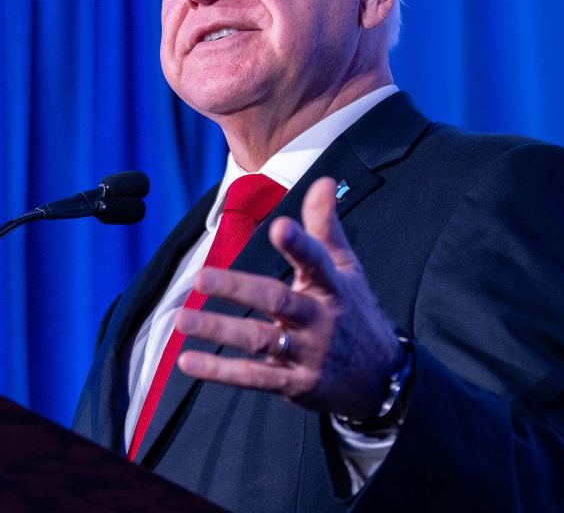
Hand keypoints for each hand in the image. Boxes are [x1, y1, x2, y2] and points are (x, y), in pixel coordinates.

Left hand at [174, 177, 403, 417]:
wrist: (381, 380)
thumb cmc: (353, 311)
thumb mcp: (346, 269)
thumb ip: (325, 227)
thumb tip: (322, 180)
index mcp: (332, 287)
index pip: (317, 261)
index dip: (300, 244)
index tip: (280, 226)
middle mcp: (319, 319)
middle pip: (277, 301)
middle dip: (238, 290)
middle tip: (200, 279)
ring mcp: (307, 354)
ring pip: (259, 340)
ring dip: (219, 331)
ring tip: (182, 320)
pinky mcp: (295, 384)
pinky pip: (254, 377)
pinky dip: (220, 371)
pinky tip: (187, 362)